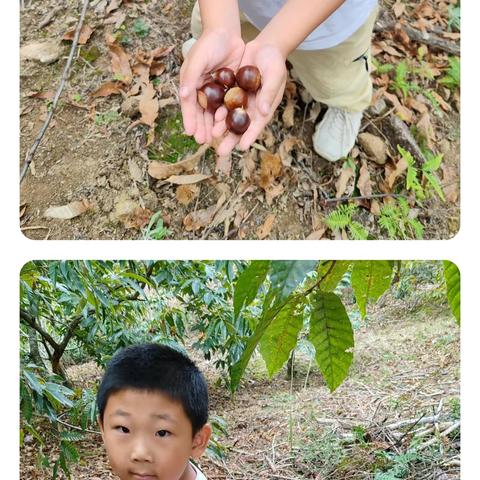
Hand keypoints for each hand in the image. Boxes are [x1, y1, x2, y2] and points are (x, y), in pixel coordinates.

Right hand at [179, 29, 244, 144]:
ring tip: (215, 138)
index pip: (189, 105)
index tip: (190, 132)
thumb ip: (190, 77)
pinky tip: (229, 126)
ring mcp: (216, 92)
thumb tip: (183, 96)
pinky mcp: (229, 90)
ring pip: (214, 112)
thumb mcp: (198, 59)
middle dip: (201, 127)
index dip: (189, 118)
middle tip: (203, 141)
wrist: (228, 33)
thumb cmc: (209, 44)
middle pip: (201, 112)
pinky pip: (228, 106)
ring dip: (214, 125)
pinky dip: (228, 117)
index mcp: (191, 84)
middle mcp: (202, 91)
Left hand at [212, 40, 286, 155]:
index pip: (257, 124)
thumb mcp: (274, 75)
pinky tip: (208, 118)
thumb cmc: (274, 61)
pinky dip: (216, 110)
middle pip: (241, 126)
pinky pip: (222, 103)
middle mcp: (252, 108)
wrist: (265, 46)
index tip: (242, 147)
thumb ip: (268, 93)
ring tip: (212, 136)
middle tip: (221, 152)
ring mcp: (241, 100)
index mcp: (265, 107)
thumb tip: (262, 112)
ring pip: (230, 117)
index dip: (250, 136)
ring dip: (221, 127)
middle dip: (231, 139)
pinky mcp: (232, 91)